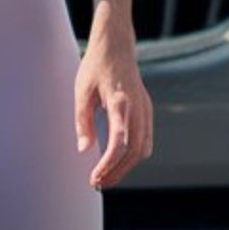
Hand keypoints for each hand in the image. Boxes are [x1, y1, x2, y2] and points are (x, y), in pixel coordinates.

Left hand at [73, 32, 152, 190]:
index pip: (120, 143)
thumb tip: (84, 150)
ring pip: (143, 148)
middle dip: (117, 172)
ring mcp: (146, 109)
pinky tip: (118, 161)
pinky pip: (145, 139)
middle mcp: (138, 108)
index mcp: (121, 103)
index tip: (94, 177)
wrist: (116, 45)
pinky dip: (134, 155)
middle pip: (135, 151)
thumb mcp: (81, 92)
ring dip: (126, 166)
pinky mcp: (147, 110)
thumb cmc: (96, 66)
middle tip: (98, 183)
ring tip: (106, 176)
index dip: (108, 165)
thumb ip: (82, 121)